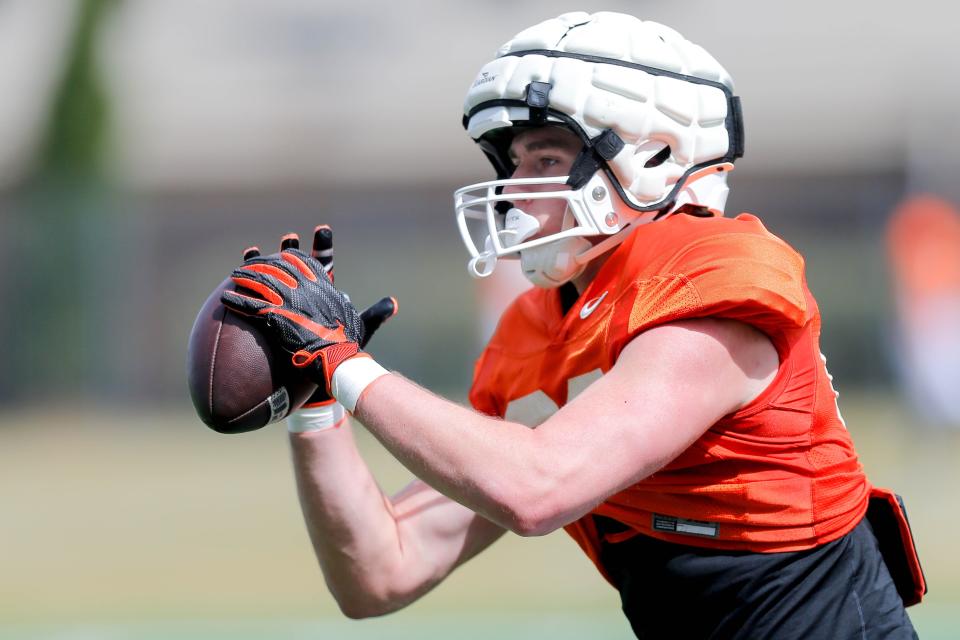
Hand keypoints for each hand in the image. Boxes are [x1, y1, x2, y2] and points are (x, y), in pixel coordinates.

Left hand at [222, 227, 395, 392]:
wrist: (337, 362)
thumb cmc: (351, 346)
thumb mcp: (364, 325)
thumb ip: (375, 312)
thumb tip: (392, 303)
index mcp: (325, 287)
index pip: (311, 262)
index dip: (299, 252)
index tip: (291, 242)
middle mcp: (306, 289)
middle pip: (282, 267)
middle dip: (267, 260)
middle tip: (252, 255)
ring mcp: (290, 301)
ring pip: (263, 282)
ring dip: (247, 277)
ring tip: (234, 274)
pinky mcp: (276, 317)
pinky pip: (251, 305)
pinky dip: (238, 301)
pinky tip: (225, 298)